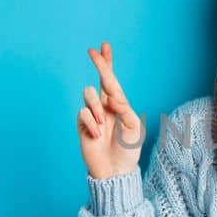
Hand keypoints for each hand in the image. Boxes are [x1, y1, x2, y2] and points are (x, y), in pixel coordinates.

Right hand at [76, 42, 144, 179]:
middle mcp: (105, 106)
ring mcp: (92, 115)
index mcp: (119, 105)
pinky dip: (91, 124)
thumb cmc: (128, 150)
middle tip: (92, 51)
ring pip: (88, 95)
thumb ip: (125, 109)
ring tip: (103, 125)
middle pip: (99, 80)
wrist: (115, 171)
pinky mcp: (82, 125)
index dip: (108, 63)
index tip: (104, 46)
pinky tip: (96, 136)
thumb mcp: (134, 128)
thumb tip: (111, 97)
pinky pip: (82, 114)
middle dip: (98, 65)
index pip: (113, 81)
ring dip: (96, 107)